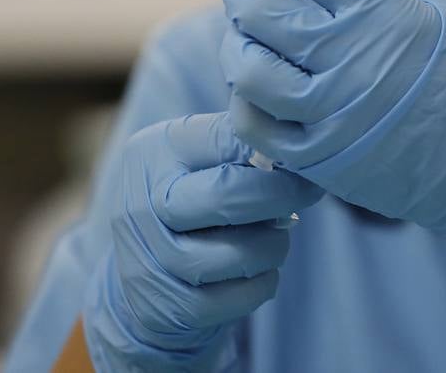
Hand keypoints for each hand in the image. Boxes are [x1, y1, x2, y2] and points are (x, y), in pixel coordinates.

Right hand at [82, 113, 323, 369]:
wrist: (141, 269)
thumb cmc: (188, 194)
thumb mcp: (197, 154)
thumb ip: (237, 139)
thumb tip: (298, 136)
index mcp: (153, 153)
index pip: (227, 140)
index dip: (275, 151)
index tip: (301, 159)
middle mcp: (140, 204)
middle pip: (227, 196)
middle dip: (280, 197)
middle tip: (305, 193)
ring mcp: (148, 261)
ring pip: (237, 254)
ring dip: (274, 244)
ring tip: (277, 234)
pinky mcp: (167, 308)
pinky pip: (238, 297)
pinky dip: (263, 282)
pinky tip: (261, 268)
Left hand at [214, 0, 445, 292]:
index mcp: (383, 12)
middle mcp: (350, 63)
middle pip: (258, 5)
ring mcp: (330, 117)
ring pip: (245, 65)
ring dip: (237, 31)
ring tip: (253, 16)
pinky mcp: (320, 160)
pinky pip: (253, 123)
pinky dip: (245, 92)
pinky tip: (263, 71)